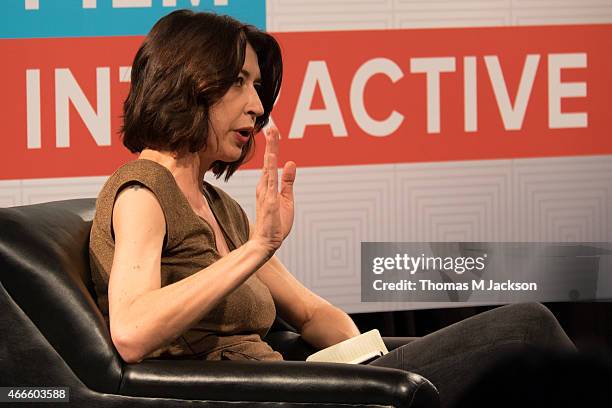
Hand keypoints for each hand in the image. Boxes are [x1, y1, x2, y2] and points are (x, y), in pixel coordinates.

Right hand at [252, 126, 295, 254]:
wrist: (267, 242)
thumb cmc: (276, 223)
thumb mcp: (287, 198)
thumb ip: (288, 181)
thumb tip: (291, 163)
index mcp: (268, 186)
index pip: (271, 162)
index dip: (273, 146)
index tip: (274, 131)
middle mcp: (264, 186)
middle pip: (269, 160)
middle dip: (272, 143)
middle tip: (273, 125)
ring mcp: (266, 193)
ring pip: (269, 167)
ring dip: (271, 150)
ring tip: (272, 134)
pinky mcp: (269, 201)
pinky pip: (270, 182)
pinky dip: (270, 169)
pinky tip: (272, 157)